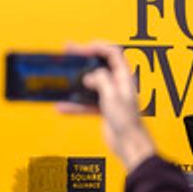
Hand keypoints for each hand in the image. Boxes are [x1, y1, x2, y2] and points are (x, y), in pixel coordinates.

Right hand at [58, 42, 155, 169]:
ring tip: (63, 76)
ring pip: (90, 84)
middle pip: (99, 65)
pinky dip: (75, 104)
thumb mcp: (112, 95)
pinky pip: (86, 102)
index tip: (82, 48)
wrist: (129, 143)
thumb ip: (101, 81)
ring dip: (76, 81)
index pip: (112, 53)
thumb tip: (90, 76)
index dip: (97, 47)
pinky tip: (63, 106)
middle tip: (68, 52)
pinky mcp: (103, 109)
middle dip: (83, 58)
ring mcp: (110, 96)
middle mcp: (118, 84)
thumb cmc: (127, 121)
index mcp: (124, 77)